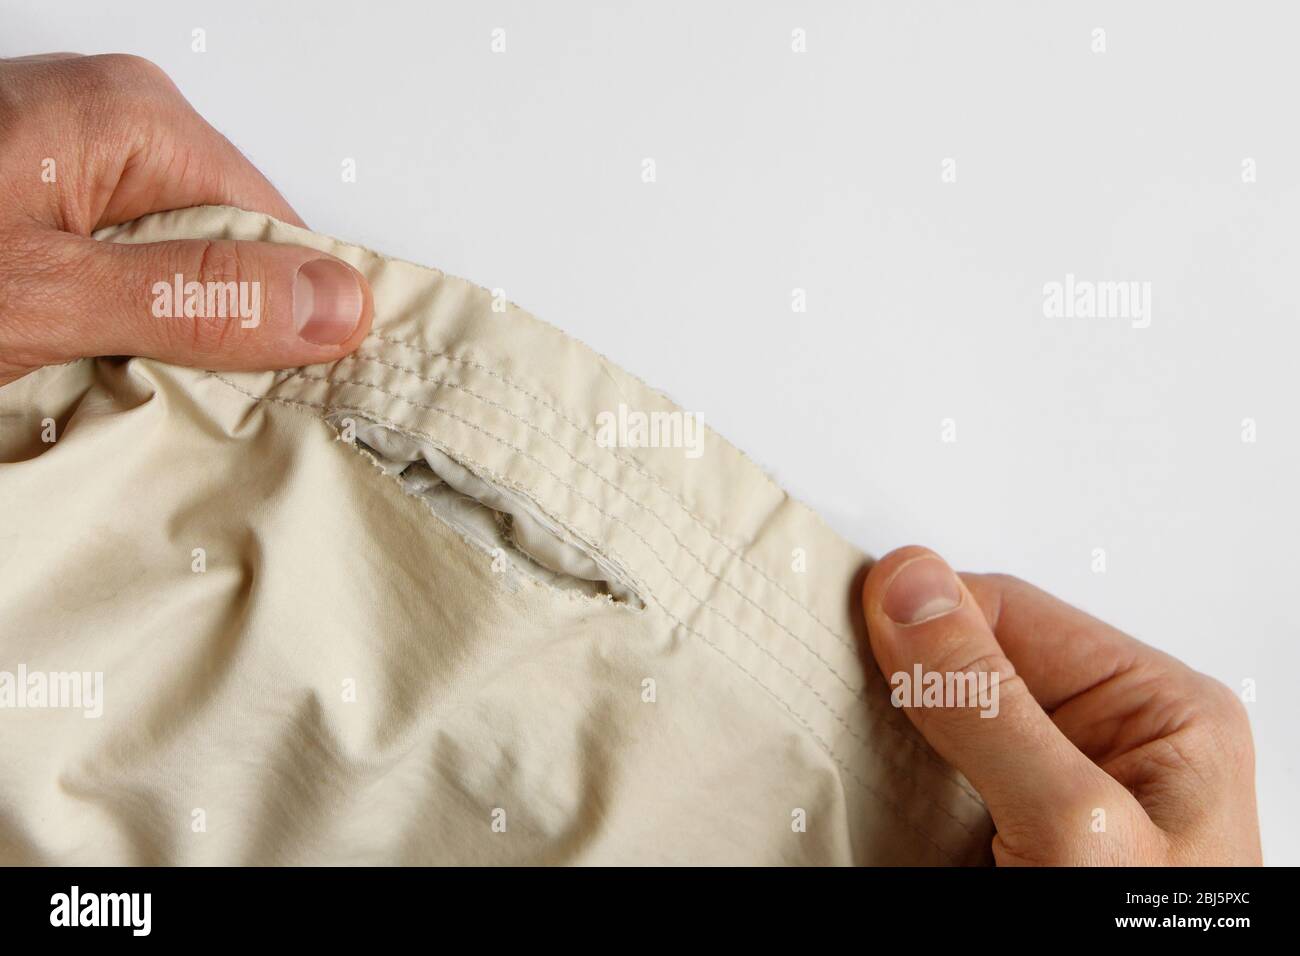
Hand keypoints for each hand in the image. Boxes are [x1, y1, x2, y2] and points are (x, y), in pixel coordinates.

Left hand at [0, 53, 371, 386]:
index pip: (278, 237)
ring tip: (93, 382)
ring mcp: (73, 160)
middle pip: (229, 255)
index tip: (267, 401)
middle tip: (154, 397)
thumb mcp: (45, 292)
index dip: (285, 329)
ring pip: (173, 273)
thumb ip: (193, 299)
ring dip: (148, 343)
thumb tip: (335, 305)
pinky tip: (68, 361)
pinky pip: (118, 273)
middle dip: (207, 337)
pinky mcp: (41, 199)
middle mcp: (113, 123)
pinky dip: (101, 328)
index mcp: (134, 118)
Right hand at [861, 546, 1261, 864]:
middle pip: (974, 661)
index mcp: (1162, 711)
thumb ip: (991, 705)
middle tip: (846, 705)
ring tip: (860, 756)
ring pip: (945, 717)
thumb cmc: (1145, 944)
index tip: (853, 634)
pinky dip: (895, 780)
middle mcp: (1112, 740)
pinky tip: (878, 791)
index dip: (925, 617)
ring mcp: (1059, 789)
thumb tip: (914, 587)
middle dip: (907, 681)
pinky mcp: (1014, 832)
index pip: (1011, 610)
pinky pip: (936, 775)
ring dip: (893, 735)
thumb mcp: (1073, 824)